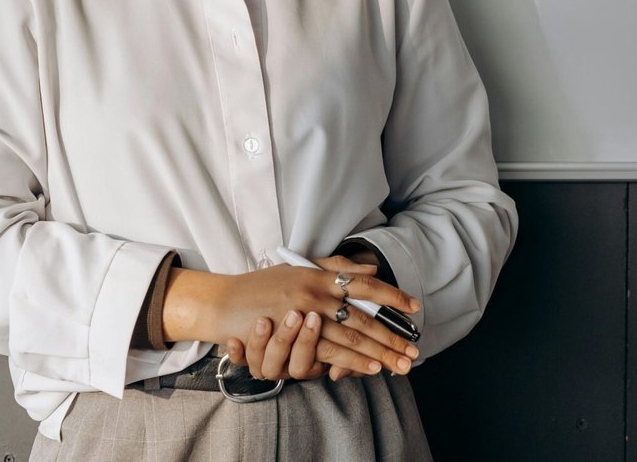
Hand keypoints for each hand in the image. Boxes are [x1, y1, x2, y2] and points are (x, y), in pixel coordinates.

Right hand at [164, 256, 420, 379]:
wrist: (223, 303)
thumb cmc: (261, 286)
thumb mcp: (298, 268)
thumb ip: (334, 268)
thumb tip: (370, 269)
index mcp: (319, 274)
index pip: (364, 284)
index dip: (392, 295)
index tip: (414, 308)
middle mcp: (316, 292)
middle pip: (363, 317)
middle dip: (391, 335)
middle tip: (414, 348)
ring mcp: (304, 315)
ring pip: (350, 338)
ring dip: (377, 353)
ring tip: (399, 363)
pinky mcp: (292, 337)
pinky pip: (328, 353)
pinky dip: (352, 362)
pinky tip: (370, 368)